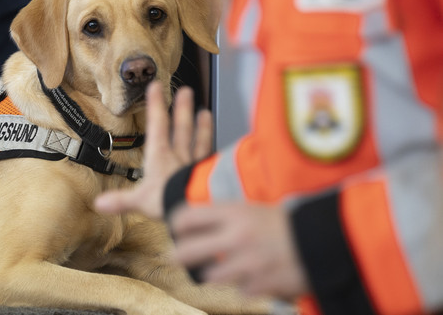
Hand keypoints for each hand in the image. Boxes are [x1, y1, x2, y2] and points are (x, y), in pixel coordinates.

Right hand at [94, 81, 212, 218]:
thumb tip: (100, 202)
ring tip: (206, 112)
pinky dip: (214, 153)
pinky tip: (219, 150)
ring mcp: (195, 164)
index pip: (157, 125)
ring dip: (202, 127)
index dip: (156, 105)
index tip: (156, 86)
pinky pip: (211, 159)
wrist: (196, 207)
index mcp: (160, 156)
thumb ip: (121, 200)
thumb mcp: (140, 201)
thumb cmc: (168, 202)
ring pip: (199, 141)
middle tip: (186, 91)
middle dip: (182, 109)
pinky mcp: (208, 175)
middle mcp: (179, 156)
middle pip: (182, 128)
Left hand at [170, 202, 308, 299]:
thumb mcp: (253, 209)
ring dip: (213, 274)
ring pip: (208, 276)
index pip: (187, 216)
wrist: (326, 239)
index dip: (177, 224)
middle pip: (186, 249)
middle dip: (177, 255)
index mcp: (234, 212)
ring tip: (225, 268)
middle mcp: (235, 236)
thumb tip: (194, 225)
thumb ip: (224, 216)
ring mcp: (246, 263)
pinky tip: (255, 276)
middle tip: (174, 257)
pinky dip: (243, 286)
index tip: (179, 230)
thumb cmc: (287, 223)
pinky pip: (238, 290)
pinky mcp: (259, 285)